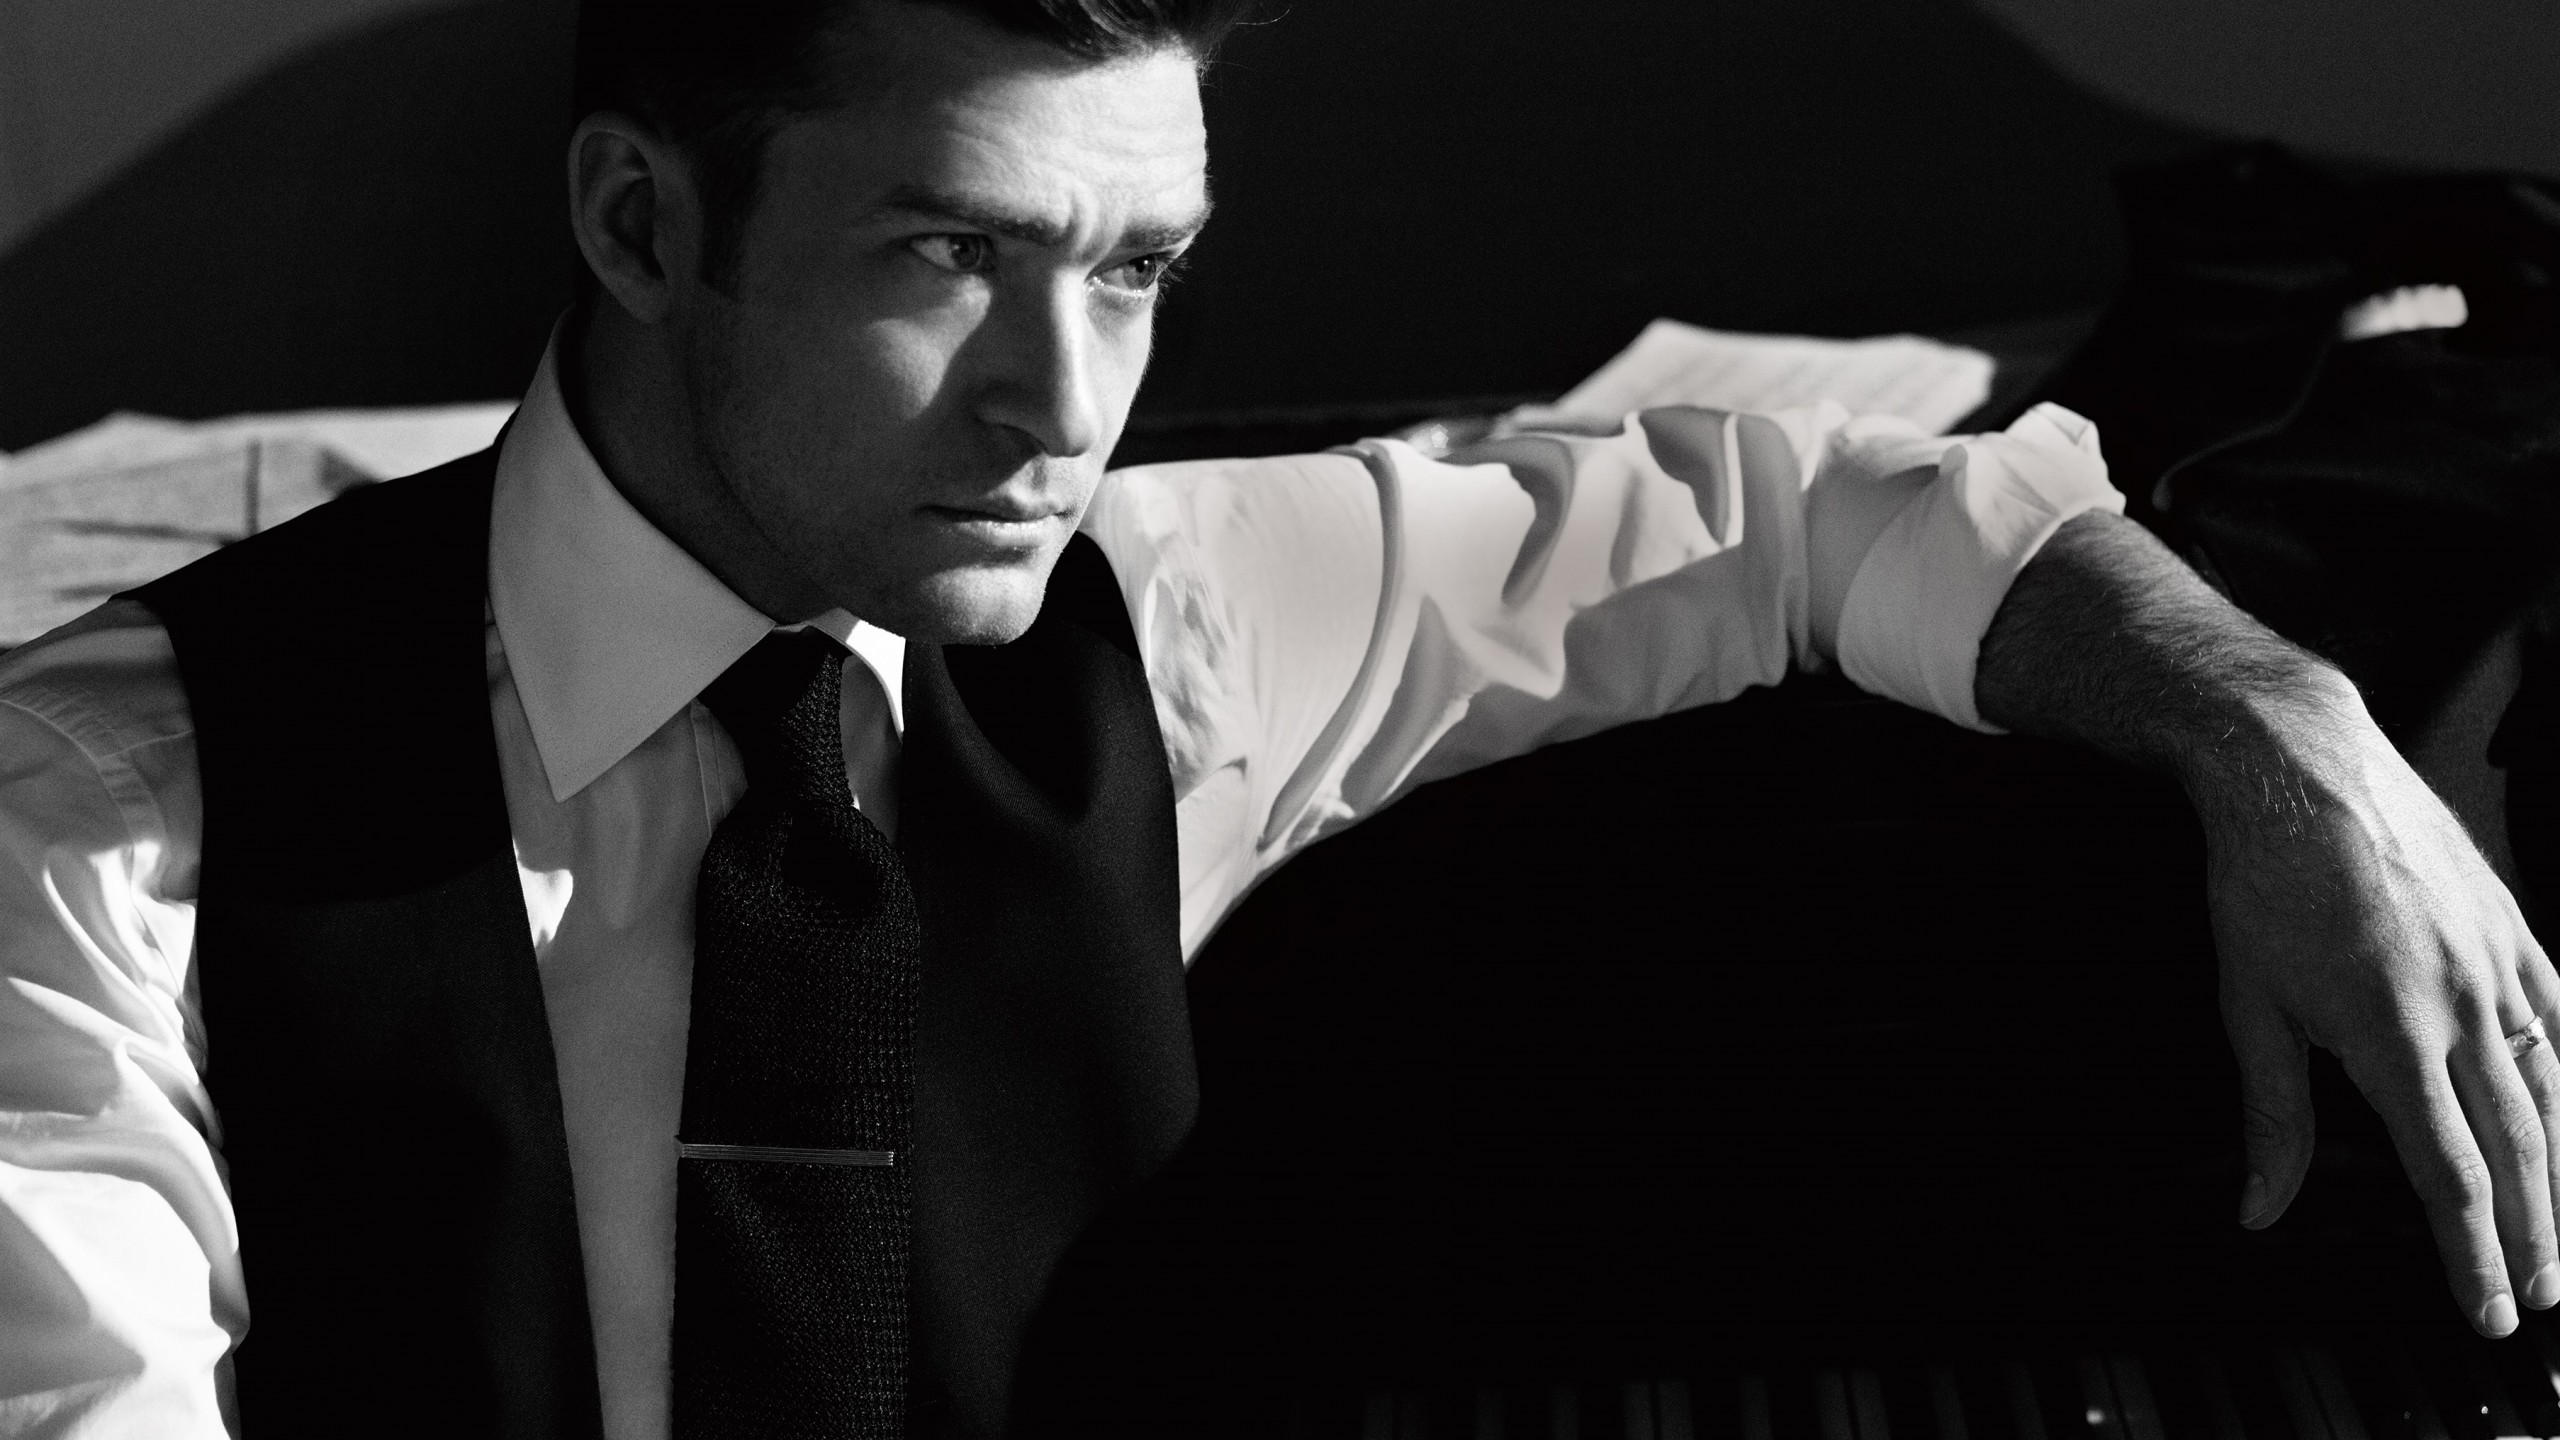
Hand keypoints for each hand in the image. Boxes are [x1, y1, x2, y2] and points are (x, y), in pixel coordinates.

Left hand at [2205, 686, 2559, 1337]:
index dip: (2472, 1252)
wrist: (2301, 768)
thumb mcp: (2249, 1004)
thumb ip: (2271, 1116)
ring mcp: (2496, 964)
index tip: (2488, 1309)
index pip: (2447, 1173)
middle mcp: (2459, 1006)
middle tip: (2539, 1298)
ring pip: (2551, 1092)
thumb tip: (2260, 1209)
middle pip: (2514, 1147)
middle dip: (2531, 1234)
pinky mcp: (2513, 929)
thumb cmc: (2262, 882)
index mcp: (2390, 1034)